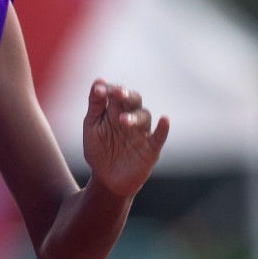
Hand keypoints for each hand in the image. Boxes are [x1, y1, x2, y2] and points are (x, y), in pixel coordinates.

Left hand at [82, 79, 168, 197]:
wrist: (105, 179)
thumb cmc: (99, 149)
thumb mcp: (92, 125)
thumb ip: (95, 104)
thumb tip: (98, 80)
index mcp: (115, 110)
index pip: (115, 94)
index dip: (108, 90)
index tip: (97, 91)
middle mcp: (131, 118)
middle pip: (133, 100)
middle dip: (126, 95)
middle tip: (117, 93)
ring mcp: (142, 133)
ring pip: (144, 117)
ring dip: (134, 117)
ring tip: (122, 120)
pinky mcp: (151, 149)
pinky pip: (160, 137)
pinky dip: (164, 128)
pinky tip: (165, 119)